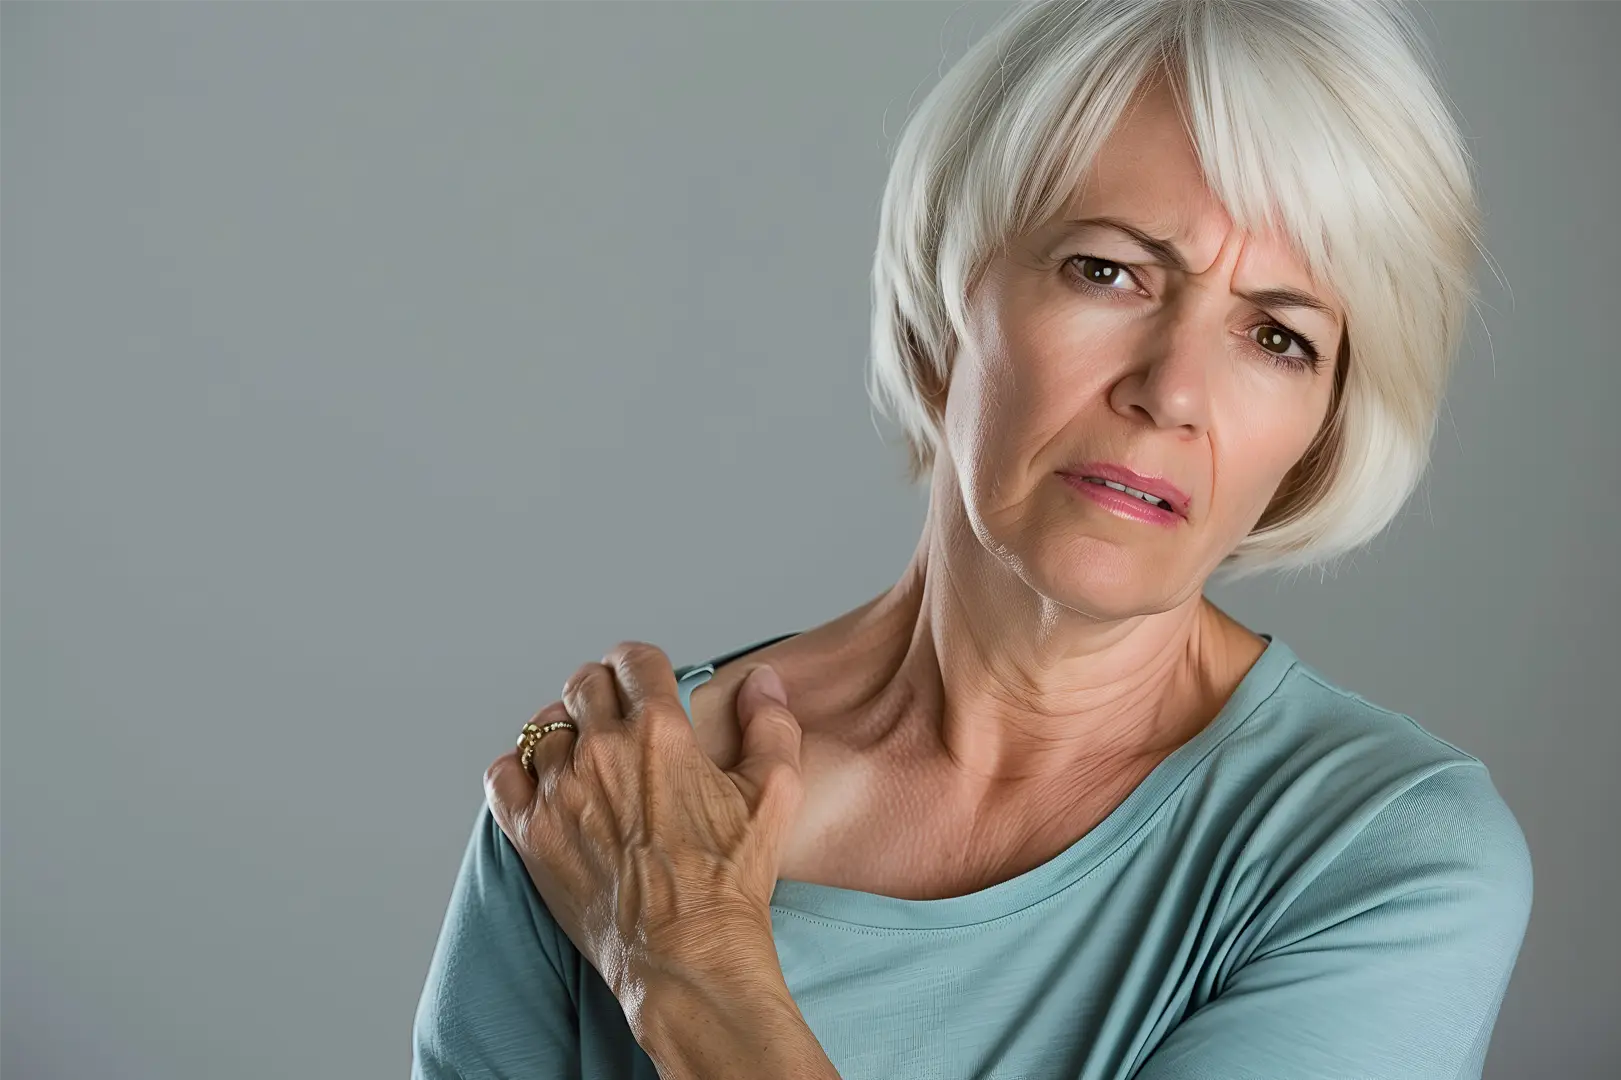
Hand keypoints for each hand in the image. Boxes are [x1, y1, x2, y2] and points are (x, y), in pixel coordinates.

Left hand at [484, 641, 805, 1004]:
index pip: (633, 660)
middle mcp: (602, 751)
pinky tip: (542, 783)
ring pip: (543, 728)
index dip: (640, 665)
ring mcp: (560, 792)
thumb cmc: (732, 880)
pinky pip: (502, 775)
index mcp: (660, 731)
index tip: (642, 679)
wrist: (687, 955)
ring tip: (583, 754)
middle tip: (614, 714)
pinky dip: (519, 771)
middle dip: (601, 691)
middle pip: (582, 684)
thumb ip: (770, 724)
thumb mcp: (775, 792)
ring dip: (564, 733)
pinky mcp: (531, 834)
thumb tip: (760, 680)